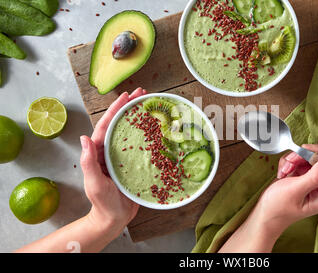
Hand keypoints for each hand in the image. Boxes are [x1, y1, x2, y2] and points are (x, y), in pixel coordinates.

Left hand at [80, 88, 145, 235]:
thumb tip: (84, 137)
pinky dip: (150, 135)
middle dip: (129, 106)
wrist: (114, 218)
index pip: (106, 125)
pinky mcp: (134, 164)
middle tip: (142, 92)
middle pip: (120, 123)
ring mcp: (123, 156)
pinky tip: (159, 130)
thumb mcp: (94, 183)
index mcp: (100, 151)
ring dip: (140, 118)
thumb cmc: (102, 203)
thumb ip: (89, 161)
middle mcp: (111, 150)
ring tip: (151, 105)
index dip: (115, 109)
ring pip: (132, 132)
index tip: (126, 95)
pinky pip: (142, 146)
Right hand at [220, 144, 317, 251]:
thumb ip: (316, 175)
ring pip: (314, 155)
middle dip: (310, 155)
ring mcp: (316, 178)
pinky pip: (303, 158)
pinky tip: (283, 172)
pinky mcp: (305, 173)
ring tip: (286, 170)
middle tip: (294, 160)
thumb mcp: (296, 190)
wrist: (264, 213)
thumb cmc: (279, 208)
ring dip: (297, 158)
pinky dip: (291, 161)